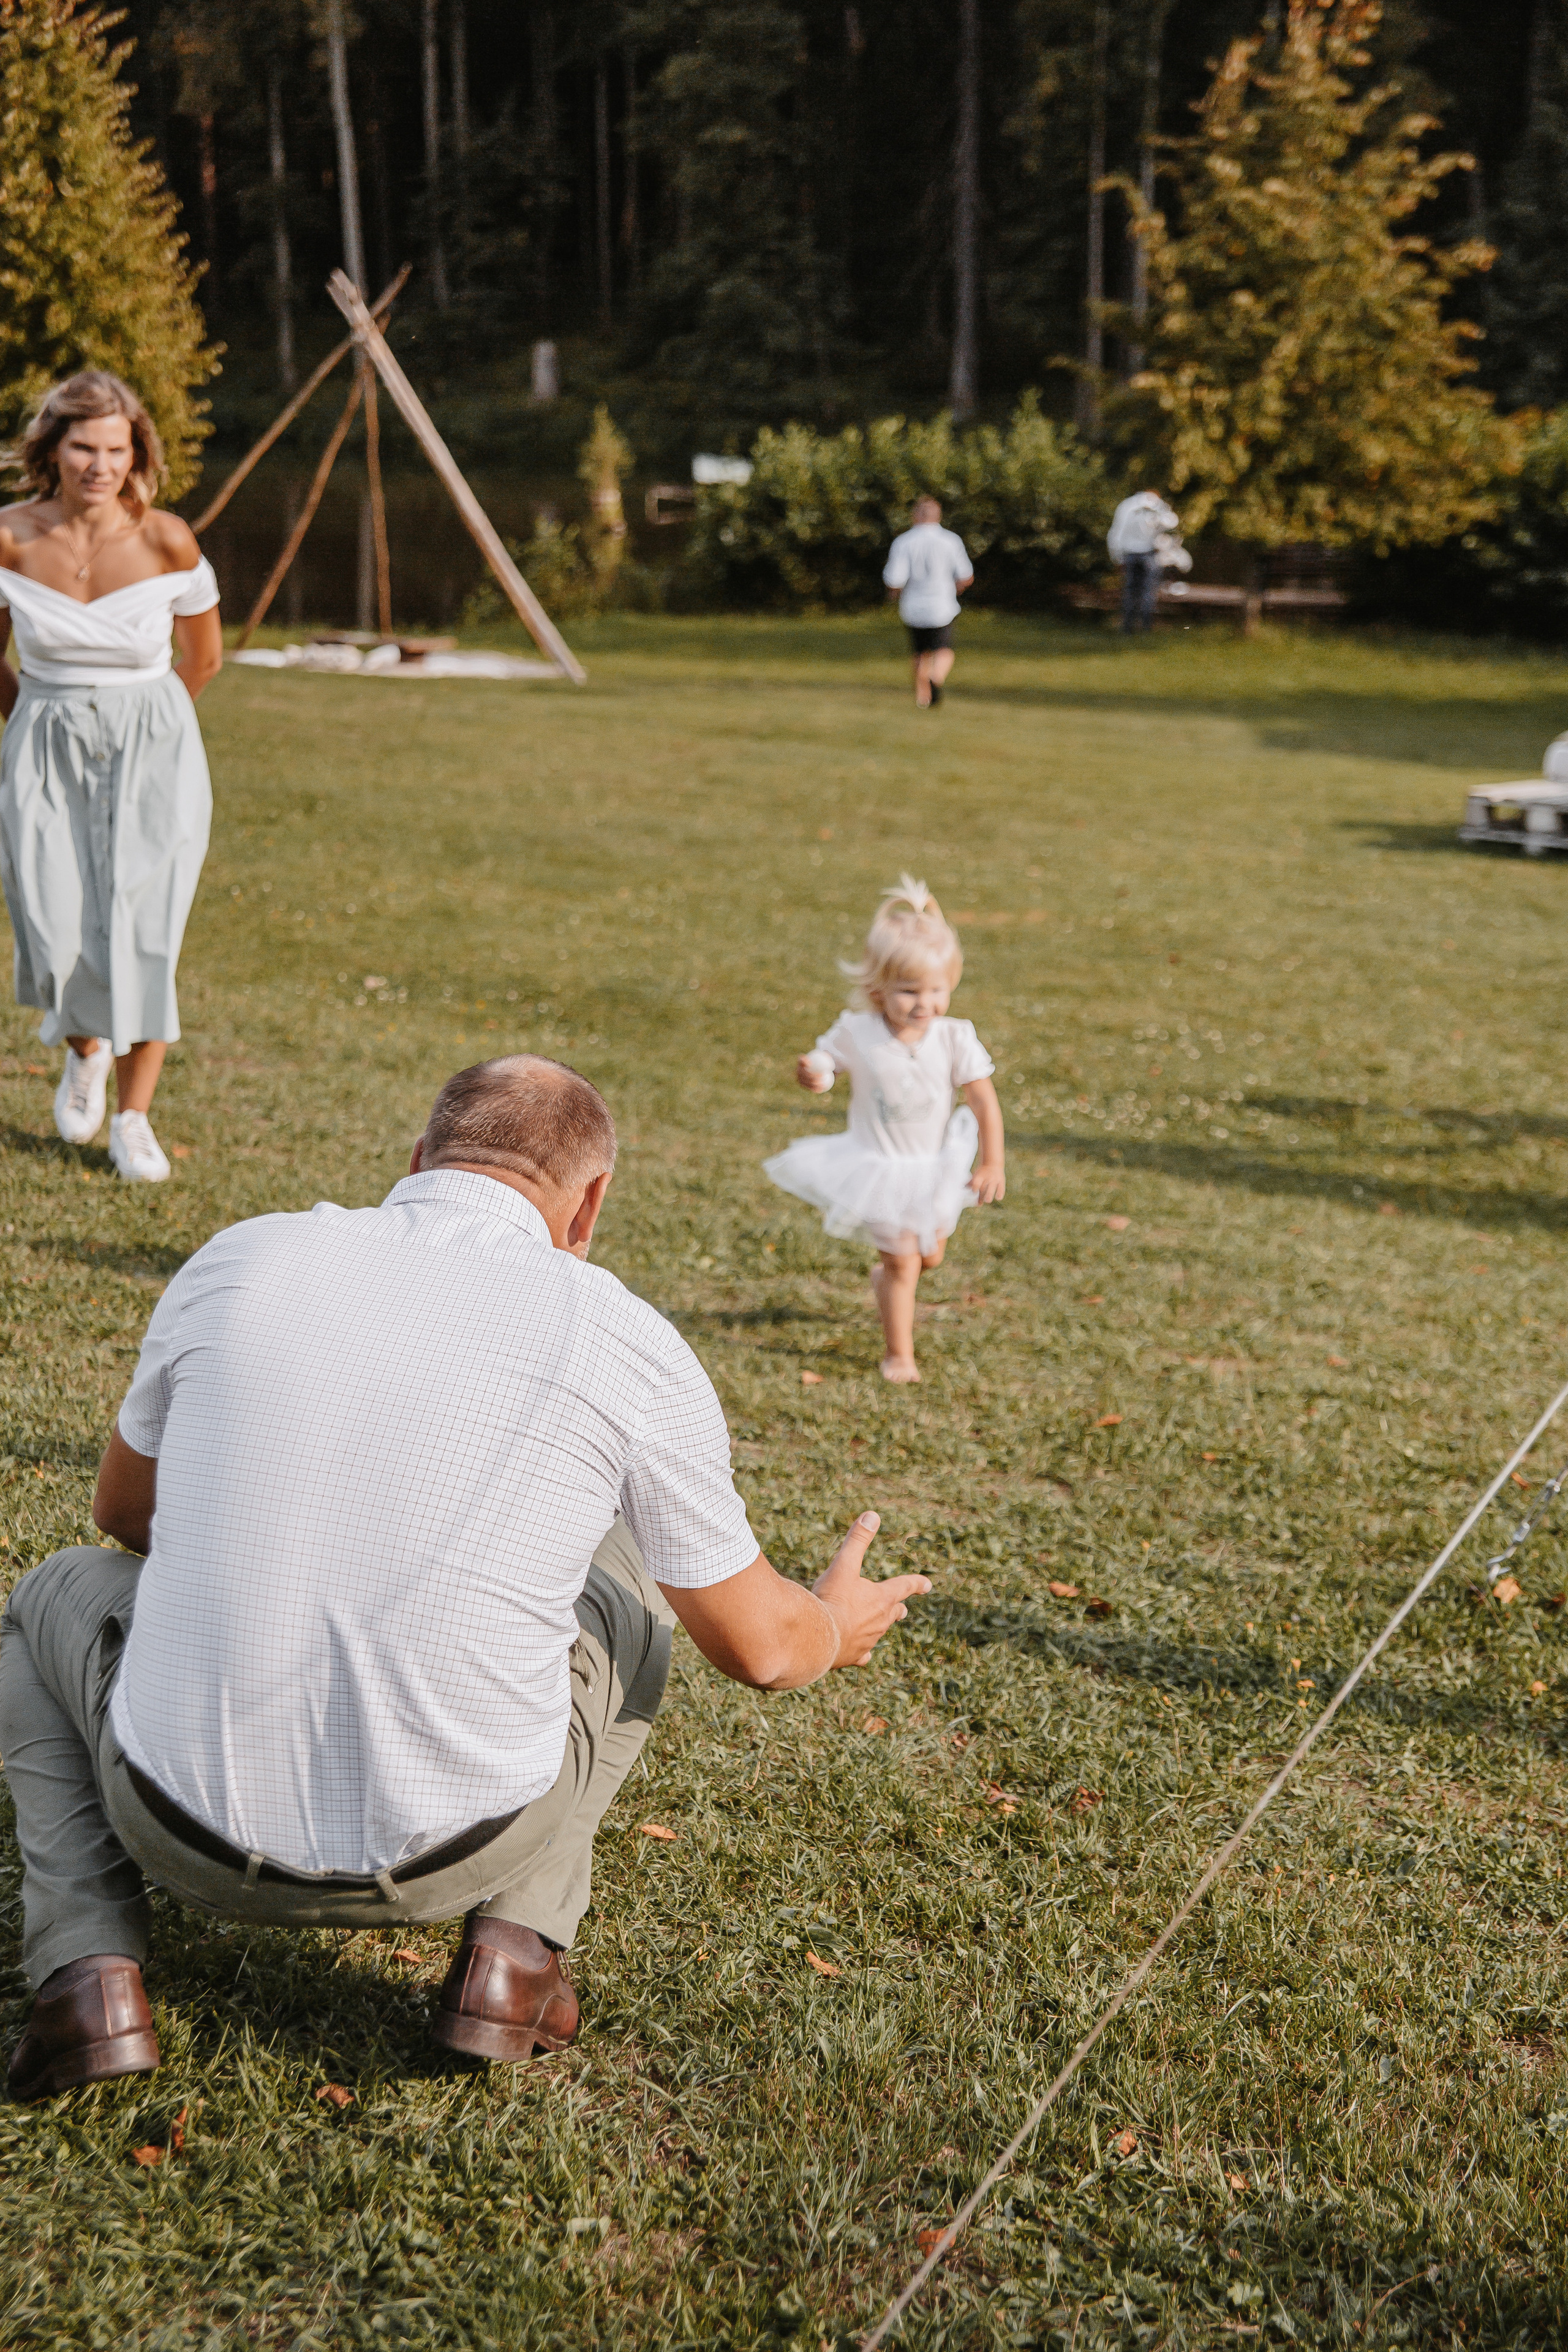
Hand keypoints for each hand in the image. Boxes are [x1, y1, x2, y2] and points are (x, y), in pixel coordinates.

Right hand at [796, 1053, 832, 1092]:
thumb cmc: (821, 1062)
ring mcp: (799, 1078)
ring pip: (806, 1082)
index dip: (803, 1061)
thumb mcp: (825, 1057)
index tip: (811, 1063)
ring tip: (822, 1083)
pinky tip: (822, 1088)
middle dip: (811, 1075)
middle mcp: (798, 1070)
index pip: (801, 1059)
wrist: (817, 1070)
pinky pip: (809, 1087)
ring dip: (813, 1083)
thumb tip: (828, 1054)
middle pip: (803, 1073)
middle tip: (821, 1075)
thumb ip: (826, 1055)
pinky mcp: (803, 1085)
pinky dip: (815, 1088)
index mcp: (801, 1061)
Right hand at [812, 1512, 931, 1665]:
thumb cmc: (831, 1599)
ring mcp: (868, 1641)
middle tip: (902, 1608)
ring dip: (879, 1626)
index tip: (928, 1584)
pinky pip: (863, 1655)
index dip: (917, 1583)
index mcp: (881, 1598)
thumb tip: (873, 1515)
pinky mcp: (854, 1656)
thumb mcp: (844, 1564)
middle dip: (898, 1608)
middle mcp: (880, 1621)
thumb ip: (857, 1540)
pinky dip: (863, 1652)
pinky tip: (862, 1654)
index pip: (905, 1586)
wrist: (817, 1637)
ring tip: (874, 1624)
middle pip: (895, 1612)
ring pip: (880, 1632)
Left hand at [970, 1161, 1005, 1203]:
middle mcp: (987, 1177)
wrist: (993, 1162)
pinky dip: (1000, 1193)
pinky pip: (1001, 1188)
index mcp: (980, 1176)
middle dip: (981, 1194)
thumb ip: (970, 1182)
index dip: (974, 1188)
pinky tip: (998, 1197)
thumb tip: (963, 1187)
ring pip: (992, 1188)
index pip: (976, 1183)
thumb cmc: (983, 1171)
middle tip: (979, 1200)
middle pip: (983, 1187)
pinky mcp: (1001, 1181)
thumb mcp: (976, 1174)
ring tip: (987, 1200)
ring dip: (989, 1195)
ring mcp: (994, 1180)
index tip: (974, 1192)